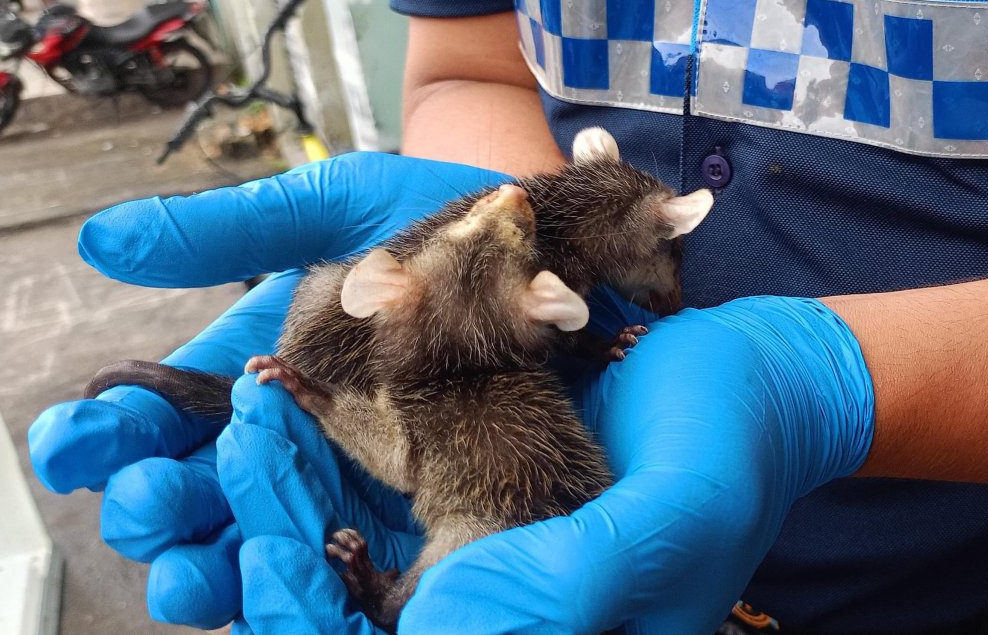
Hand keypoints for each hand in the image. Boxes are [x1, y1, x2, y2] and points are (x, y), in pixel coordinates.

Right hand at [26, 153, 507, 627]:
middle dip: (156, 510)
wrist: (539, 242)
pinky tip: (281, 578)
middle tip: (149, 500)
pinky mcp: (412, 510)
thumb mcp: (328, 212)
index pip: (159, 420)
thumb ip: (228, 233)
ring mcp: (347, 480)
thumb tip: (101, 243)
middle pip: (196, 497)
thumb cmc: (432, 219)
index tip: (77, 440)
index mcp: (255, 373)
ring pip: (255, 545)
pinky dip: (299, 583)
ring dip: (209, 566)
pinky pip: (343, 569)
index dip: (108, 436)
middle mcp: (291, 437)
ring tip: (193, 570)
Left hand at [223, 286, 874, 632]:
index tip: (266, 558)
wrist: (751, 378)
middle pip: (345, 613)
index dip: (313, 623)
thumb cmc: (727, 456)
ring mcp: (470, 555)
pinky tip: (280, 403)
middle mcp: (492, 608)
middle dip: (270, 552)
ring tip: (248, 419)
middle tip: (236, 461)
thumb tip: (426, 625)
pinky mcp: (460, 493)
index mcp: (533, 634)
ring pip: (337, 556)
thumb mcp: (661, 525)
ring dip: (277, 499)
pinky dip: (317, 454)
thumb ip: (560, 588)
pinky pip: (365, 489)